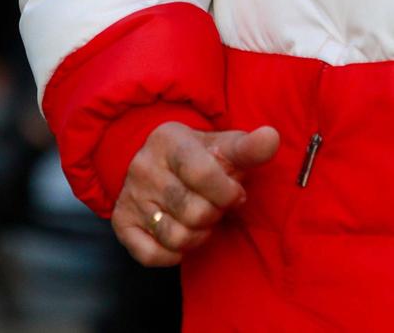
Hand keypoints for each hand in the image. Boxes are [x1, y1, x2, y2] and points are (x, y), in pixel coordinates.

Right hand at [113, 122, 280, 266]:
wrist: (152, 158)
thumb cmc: (199, 155)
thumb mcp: (223, 145)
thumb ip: (249, 148)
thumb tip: (271, 138)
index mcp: (170, 141)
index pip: (204, 175)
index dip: (228, 193)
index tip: (236, 194)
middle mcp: (144, 168)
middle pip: (194, 212)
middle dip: (215, 215)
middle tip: (216, 207)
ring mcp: (131, 197)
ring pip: (175, 237)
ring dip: (199, 236)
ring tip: (202, 222)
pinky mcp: (121, 224)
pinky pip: (150, 255)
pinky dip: (173, 255)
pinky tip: (182, 239)